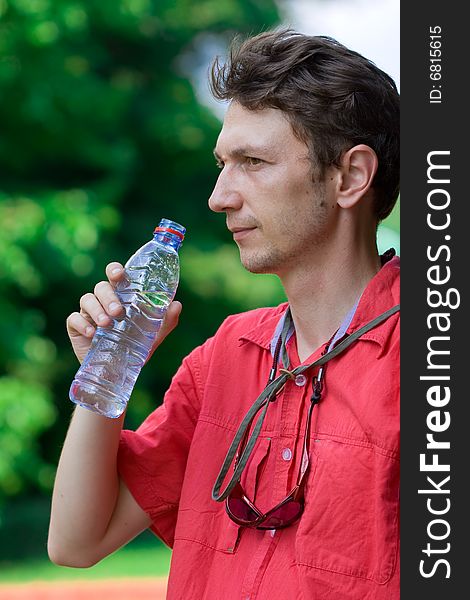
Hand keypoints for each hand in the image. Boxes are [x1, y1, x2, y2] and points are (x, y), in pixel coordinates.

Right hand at [66, 262, 181, 362]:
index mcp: (121, 297)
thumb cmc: (134, 348)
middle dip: (108, 296)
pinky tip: (93, 333)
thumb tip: (176, 304)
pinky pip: (74, 319)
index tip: (119, 274)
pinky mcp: (76, 328)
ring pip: (86, 300)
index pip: (115, 276)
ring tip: (107, 324)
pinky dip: (83, 324)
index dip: (114, 270)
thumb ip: (166, 321)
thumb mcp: (154, 336)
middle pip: (100, 287)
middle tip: (118, 311)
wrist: (118, 373)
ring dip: (97, 309)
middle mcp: (103, 301)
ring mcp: (88, 314)